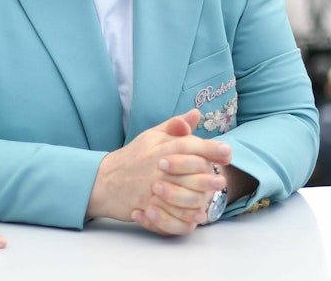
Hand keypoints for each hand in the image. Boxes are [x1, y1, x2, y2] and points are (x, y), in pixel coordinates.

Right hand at [88, 109, 230, 235]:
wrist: (103, 180)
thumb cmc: (131, 158)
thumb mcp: (150, 137)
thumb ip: (174, 126)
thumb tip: (195, 113)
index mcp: (158, 146)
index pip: (188, 144)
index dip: (210, 148)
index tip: (227, 152)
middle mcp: (155, 165)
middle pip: (188, 169)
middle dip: (209, 175)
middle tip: (222, 179)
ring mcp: (150, 186)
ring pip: (182, 193)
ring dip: (200, 197)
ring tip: (211, 198)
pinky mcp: (146, 205)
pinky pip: (170, 213)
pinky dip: (185, 216)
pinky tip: (196, 216)